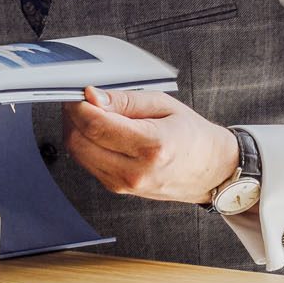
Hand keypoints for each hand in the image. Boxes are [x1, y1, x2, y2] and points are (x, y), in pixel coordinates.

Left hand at [61, 87, 240, 205]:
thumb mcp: (163, 105)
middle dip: (72, 117)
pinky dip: (86, 145)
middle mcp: (136, 171)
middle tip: (81, 101)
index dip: (79, 106)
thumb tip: (92, 97)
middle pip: (79, 142)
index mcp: (152, 147)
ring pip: (78, 154)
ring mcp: (125, 184)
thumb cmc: (192, 135)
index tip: (78, 94)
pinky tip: (99, 133)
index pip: (96, 126)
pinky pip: (87, 163)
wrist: (211, 170)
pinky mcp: (118, 188)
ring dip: (76, 131)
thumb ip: (124, 101)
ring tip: (92, 115)